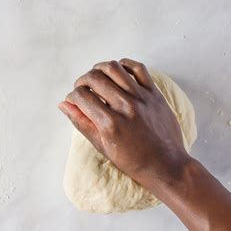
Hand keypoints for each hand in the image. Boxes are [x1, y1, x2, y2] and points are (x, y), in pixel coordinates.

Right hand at [58, 58, 189, 188]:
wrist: (166, 165)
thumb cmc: (133, 161)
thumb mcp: (102, 146)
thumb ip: (82, 123)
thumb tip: (64, 104)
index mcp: (110, 123)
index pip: (81, 96)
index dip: (72, 96)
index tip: (74, 100)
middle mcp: (125, 106)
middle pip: (94, 78)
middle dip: (82, 81)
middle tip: (82, 89)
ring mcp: (142, 97)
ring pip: (114, 68)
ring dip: (99, 69)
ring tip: (97, 78)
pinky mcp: (154, 93)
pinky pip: (138, 68)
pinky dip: (124, 65)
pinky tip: (117, 72)